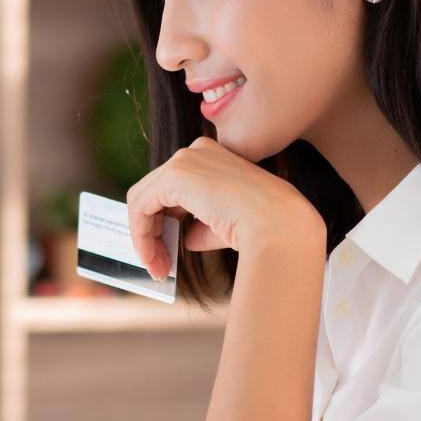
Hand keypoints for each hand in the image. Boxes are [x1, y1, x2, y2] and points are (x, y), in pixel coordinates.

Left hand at [127, 136, 322, 279]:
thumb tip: (185, 239)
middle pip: (154, 193)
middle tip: (158, 265)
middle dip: (150, 232)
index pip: (173, 190)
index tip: (166, 253)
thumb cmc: (263, 227)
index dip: (164, 222)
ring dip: (145, 238)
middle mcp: (196, 152)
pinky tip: (152, 258)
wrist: (279, 226)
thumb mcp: (224, 224)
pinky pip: (141, 206)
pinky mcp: (175, 175)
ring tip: (157, 268)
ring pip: (143, 200)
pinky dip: (141, 235)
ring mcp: (185, 160)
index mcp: (212, 158)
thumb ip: (201, 226)